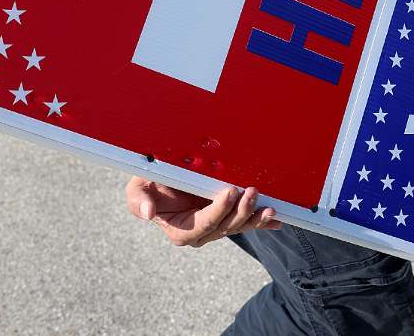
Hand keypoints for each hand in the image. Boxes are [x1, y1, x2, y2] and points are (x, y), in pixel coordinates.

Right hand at [126, 176, 281, 247]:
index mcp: (181, 230)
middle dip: (241, 210)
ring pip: (239, 226)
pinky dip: (262, 222)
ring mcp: (216, 227)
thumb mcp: (137, 190)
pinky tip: (276, 220)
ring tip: (268, 207)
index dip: (218, 210)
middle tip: (251, 191)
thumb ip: (139, 201)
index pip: (204, 224)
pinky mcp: (227, 219)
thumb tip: (148, 214)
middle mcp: (201, 233)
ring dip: (255, 218)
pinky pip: (247, 223)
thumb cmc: (149, 184)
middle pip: (225, 226)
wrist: (163, 180)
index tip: (230, 192)